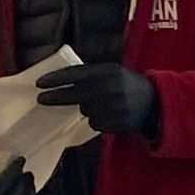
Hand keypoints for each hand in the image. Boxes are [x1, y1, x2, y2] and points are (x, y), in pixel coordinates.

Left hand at [35, 61, 157, 135]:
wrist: (154, 103)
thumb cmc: (128, 83)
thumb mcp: (112, 71)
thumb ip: (91, 74)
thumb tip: (61, 80)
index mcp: (109, 71)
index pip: (76, 74)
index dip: (56, 79)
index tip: (40, 83)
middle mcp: (111, 88)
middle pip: (75, 94)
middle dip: (56, 96)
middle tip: (41, 99)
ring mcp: (114, 107)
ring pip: (84, 110)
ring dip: (84, 108)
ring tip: (97, 104)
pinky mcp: (117, 123)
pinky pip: (94, 123)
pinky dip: (96, 120)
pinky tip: (106, 114)